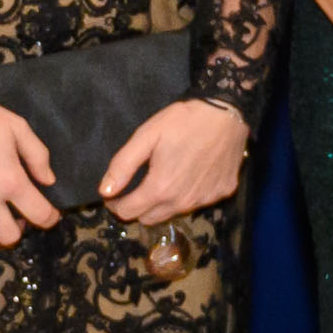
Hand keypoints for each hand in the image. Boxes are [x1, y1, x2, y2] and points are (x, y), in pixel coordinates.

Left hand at [105, 99, 248, 223]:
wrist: (226, 113)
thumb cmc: (183, 121)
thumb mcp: (147, 136)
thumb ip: (123, 165)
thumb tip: (105, 192)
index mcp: (161, 188)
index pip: (128, 213)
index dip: (116, 205)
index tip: (114, 196)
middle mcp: (183, 202)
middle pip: (149, 219)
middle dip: (138, 207)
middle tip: (138, 186)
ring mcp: (205, 200)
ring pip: (173, 213)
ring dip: (163, 203)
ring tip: (165, 177)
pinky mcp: (222, 194)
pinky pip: (198, 203)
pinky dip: (189, 194)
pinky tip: (192, 173)